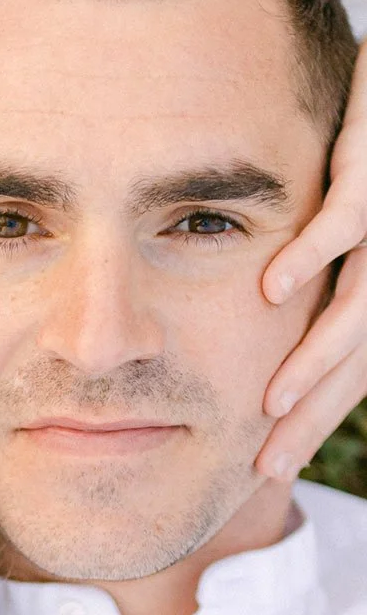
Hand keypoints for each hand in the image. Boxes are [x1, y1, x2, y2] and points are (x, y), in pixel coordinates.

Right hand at [258, 39, 366, 480]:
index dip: (315, 419)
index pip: (353, 369)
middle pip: (358, 359)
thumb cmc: (359, 149)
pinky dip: (309, 255)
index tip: (268, 463)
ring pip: (358, 306)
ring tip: (268, 403)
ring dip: (313, 358)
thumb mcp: (338, 219)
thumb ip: (308, 271)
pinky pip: (344, 219)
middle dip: (311, 417)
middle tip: (265, 466)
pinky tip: (271, 287)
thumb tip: (257, 313)